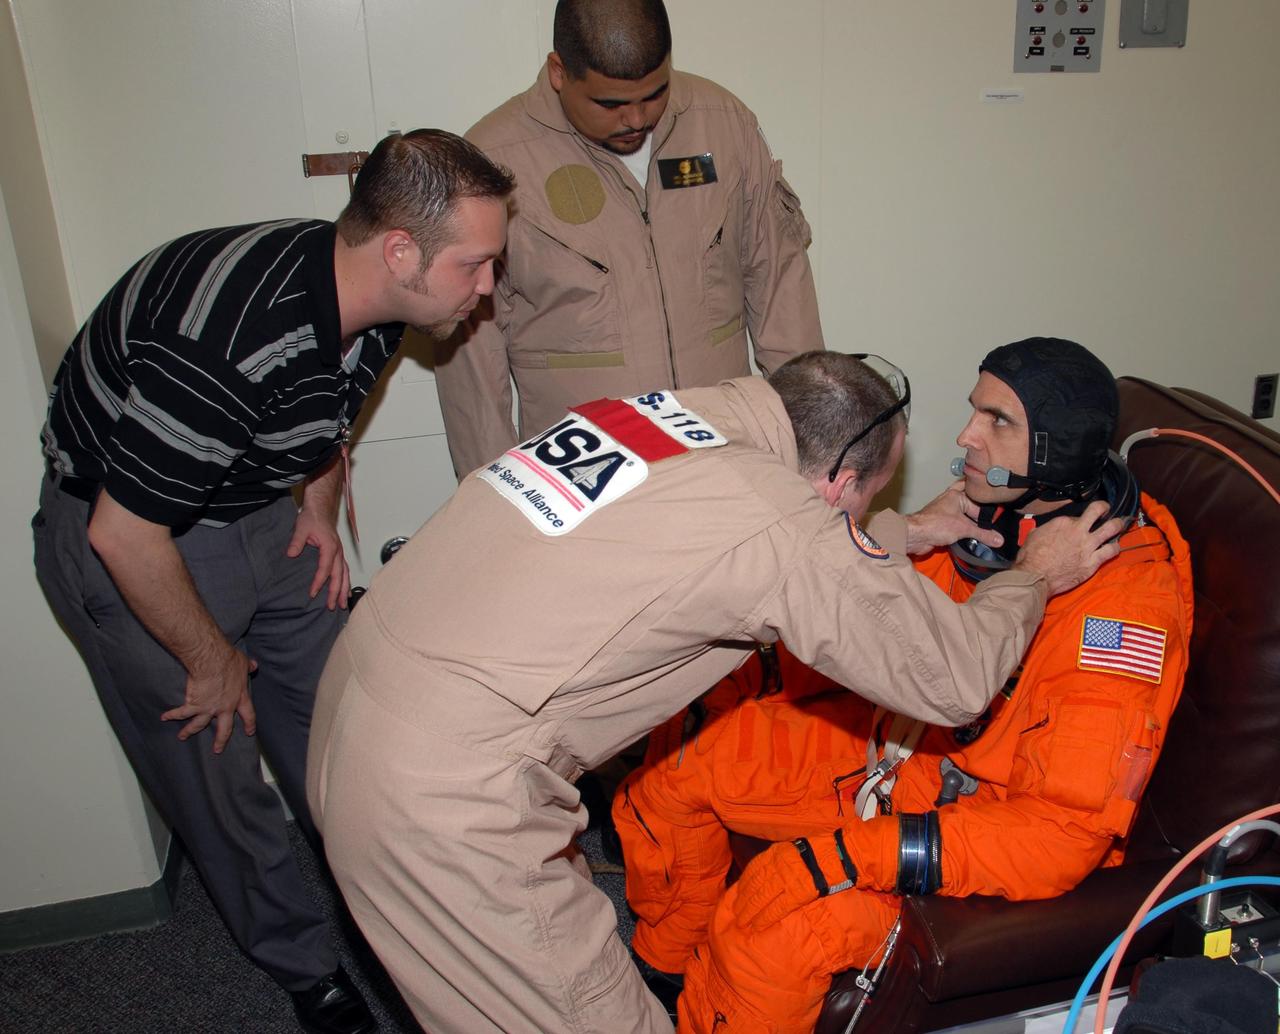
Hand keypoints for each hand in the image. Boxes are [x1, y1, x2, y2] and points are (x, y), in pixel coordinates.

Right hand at [161, 644, 257, 753]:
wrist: (212, 661)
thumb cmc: (228, 660)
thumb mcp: (243, 663)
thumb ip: (248, 667)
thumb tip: (254, 665)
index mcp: (239, 697)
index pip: (248, 714)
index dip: (249, 724)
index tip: (249, 732)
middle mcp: (225, 707)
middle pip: (225, 729)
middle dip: (221, 740)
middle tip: (217, 750)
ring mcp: (209, 708)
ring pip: (198, 725)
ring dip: (189, 731)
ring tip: (182, 737)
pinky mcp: (194, 704)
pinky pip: (181, 713)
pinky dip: (172, 715)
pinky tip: (164, 717)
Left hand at [288, 507, 350, 609]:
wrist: (320, 508)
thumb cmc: (312, 517)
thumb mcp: (301, 528)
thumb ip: (297, 541)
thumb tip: (291, 554)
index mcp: (330, 547)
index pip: (325, 569)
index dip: (319, 582)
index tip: (313, 593)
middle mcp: (338, 552)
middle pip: (339, 576)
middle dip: (336, 592)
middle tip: (333, 607)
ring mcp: (340, 553)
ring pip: (345, 574)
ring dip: (344, 590)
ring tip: (343, 604)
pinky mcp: (338, 553)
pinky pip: (344, 570)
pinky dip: (346, 581)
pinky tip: (345, 590)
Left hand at [731, 836, 856, 930]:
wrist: (836, 854)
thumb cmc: (817, 851)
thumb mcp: (791, 848)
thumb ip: (778, 859)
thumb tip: (768, 871)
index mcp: (774, 854)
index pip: (752, 871)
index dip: (743, 885)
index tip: (736, 894)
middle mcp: (776, 866)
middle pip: (754, 886)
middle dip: (743, 901)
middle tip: (735, 912)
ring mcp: (785, 880)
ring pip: (761, 898)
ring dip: (750, 912)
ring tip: (742, 922)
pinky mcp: (797, 893)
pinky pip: (777, 908)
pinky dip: (765, 918)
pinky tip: (758, 925)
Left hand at [903, 480, 1002, 555]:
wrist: (915, 536)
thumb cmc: (936, 524)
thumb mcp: (964, 529)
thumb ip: (983, 534)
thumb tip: (999, 539)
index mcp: (956, 495)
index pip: (978, 502)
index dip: (988, 511)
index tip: (1001, 519)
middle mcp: (951, 501)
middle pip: (970, 503)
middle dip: (980, 510)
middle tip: (994, 518)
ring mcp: (946, 513)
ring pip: (964, 515)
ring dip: (973, 522)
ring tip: (989, 530)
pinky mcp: (943, 525)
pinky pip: (958, 525)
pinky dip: (966, 530)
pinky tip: (975, 536)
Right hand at [1014, 500, 1126, 594]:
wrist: (1036, 576)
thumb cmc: (1031, 557)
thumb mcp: (1033, 536)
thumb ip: (1045, 530)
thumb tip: (1047, 531)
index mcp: (1062, 522)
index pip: (1076, 515)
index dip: (1077, 520)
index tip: (1076, 524)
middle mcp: (1078, 530)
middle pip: (1098, 510)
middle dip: (1104, 508)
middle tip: (1106, 510)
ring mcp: (1088, 545)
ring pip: (1112, 528)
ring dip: (1117, 525)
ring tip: (1118, 526)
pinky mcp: (1093, 561)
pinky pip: (1112, 551)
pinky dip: (1115, 548)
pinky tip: (1114, 548)